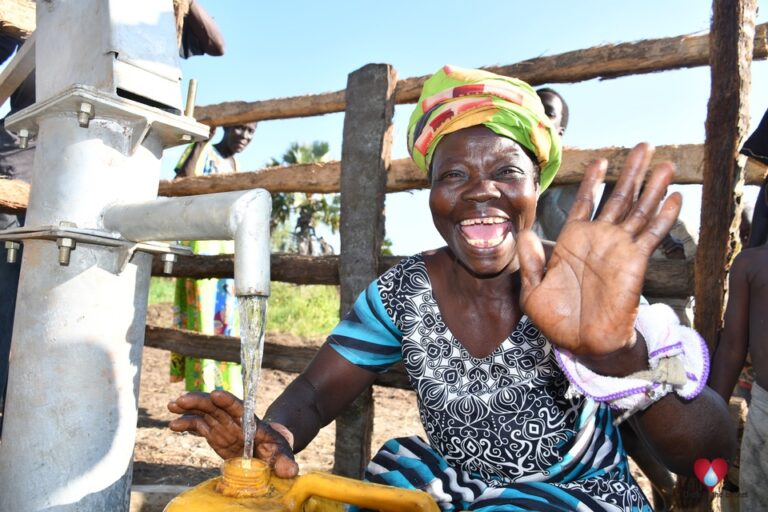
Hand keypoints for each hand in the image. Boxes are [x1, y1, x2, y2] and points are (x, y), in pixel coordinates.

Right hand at [168, 390, 298, 477]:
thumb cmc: (277, 450)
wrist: (270, 451)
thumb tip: (292, 472)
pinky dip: (187, 424)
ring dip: (189, 408)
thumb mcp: (283, 455)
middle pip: (216, 406)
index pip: (239, 409)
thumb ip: (285, 462)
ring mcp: (223, 426)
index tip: (216, 394)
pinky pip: (199, 426)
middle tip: (182, 400)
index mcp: (251, 423)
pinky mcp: (215, 434)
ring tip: (172, 406)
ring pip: (205, 412)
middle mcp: (234, 421)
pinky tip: (173, 424)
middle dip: (200, 401)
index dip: (228, 401)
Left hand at [518, 143, 680, 356]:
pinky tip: (675, 196)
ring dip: (652, 187)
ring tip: (665, 163)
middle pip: (618, 197)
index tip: (601, 160)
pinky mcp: (634, 262)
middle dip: (632, 172)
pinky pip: (650, 235)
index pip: (586, 202)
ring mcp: (618, 249)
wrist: (581, 344)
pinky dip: (664, 216)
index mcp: (573, 242)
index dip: (594, 181)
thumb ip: (531, 262)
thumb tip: (525, 233)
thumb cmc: (556, 320)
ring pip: (639, 210)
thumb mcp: (532, 290)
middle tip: (645, 146)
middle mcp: (599, 240)